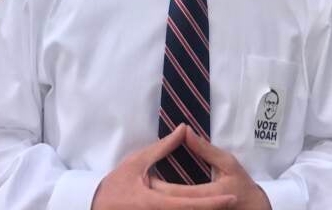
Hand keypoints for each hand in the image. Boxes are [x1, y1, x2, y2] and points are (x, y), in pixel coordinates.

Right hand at [91, 124, 236, 209]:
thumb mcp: (138, 160)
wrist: (97, 205)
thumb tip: (184, 129)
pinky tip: (202, 208)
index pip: (190, 203)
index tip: (232, 198)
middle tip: (235, 202)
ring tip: (224, 206)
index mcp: (155, 203)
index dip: (213, 202)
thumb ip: (164, 147)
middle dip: (214, 209)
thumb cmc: (116, 183)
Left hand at [151, 127, 271, 209]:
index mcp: (208, 194)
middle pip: (168, 204)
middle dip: (152, 193)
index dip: (155, 184)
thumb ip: (205, 149)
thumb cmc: (242, 184)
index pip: (174, 193)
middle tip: (138, 180)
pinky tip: (160, 197)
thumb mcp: (228, 163)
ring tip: (145, 188)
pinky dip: (167, 204)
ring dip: (158, 201)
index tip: (143, 174)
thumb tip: (185, 131)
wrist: (252, 209)